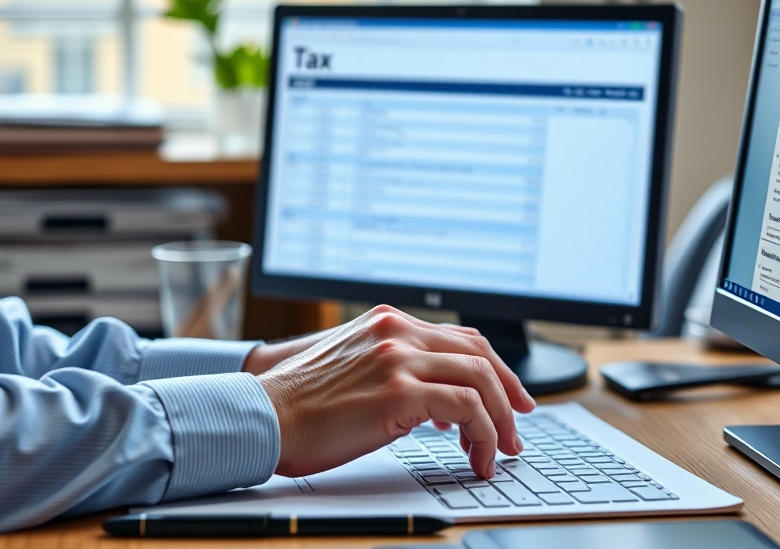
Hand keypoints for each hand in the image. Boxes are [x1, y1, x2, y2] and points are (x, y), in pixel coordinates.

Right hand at [256, 305, 536, 478]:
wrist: (262, 417)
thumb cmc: (301, 405)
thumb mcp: (355, 369)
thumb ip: (397, 369)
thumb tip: (440, 402)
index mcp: (388, 322)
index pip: (461, 337)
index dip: (495, 368)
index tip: (510, 396)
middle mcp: (397, 331)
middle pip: (479, 354)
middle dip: (508, 393)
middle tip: (517, 427)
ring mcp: (399, 358)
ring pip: (480, 380)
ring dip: (499, 420)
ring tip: (499, 450)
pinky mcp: (399, 392)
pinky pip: (465, 409)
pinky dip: (482, 434)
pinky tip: (476, 457)